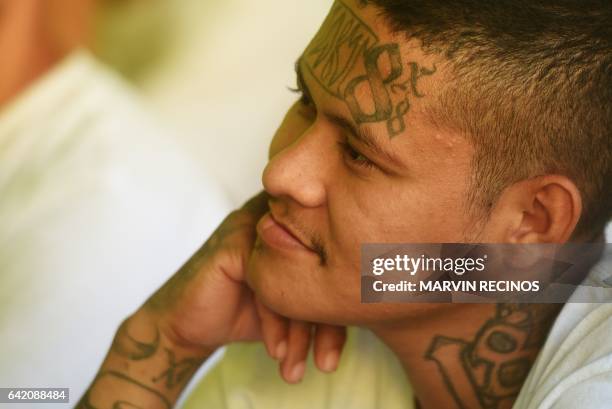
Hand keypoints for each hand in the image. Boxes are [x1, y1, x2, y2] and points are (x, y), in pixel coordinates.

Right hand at [143, 192, 345, 382]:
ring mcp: (256, 228)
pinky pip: (268, 286)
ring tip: (298, 368)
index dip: (340, 311)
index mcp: (298, 229)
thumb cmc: (245, 312)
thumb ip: (324, 297)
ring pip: (296, 280)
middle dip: (324, 325)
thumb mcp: (293, 308)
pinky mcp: (235, 245)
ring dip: (300, 333)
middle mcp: (280, 222)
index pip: (333, 266)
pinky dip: (274, 324)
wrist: (189, 324)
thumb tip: (368, 312)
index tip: (334, 353)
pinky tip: (277, 351)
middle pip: (318, 271)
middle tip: (325, 363)